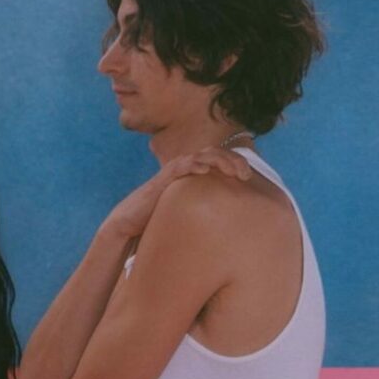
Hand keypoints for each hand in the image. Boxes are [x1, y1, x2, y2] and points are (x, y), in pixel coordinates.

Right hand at [103, 146, 251, 238]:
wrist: (128, 225)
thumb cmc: (158, 221)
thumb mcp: (188, 213)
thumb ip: (205, 210)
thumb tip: (230, 223)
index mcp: (193, 175)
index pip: (218, 160)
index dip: (235, 163)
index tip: (249, 177)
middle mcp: (184, 169)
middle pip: (213, 153)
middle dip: (233, 160)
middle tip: (246, 174)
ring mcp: (172, 173)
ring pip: (199, 156)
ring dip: (218, 160)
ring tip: (232, 170)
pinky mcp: (161, 181)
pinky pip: (178, 167)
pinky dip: (192, 165)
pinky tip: (204, 170)